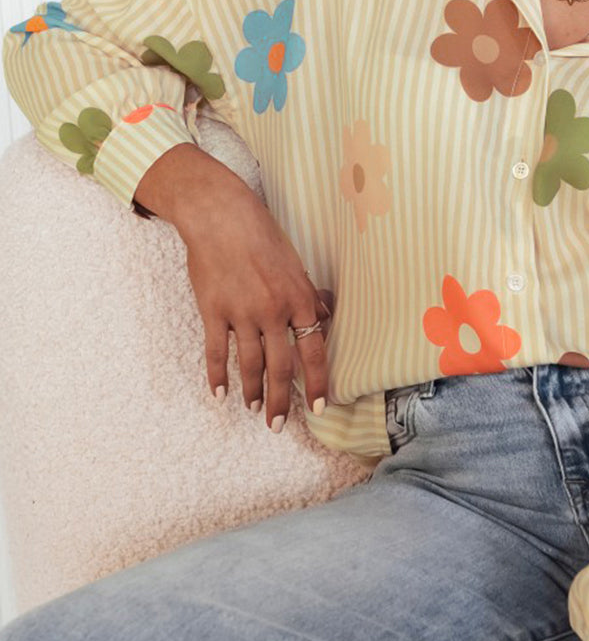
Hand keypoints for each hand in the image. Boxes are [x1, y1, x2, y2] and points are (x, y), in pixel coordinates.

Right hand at [178, 180, 332, 428]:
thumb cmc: (260, 235)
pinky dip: (217, 376)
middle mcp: (274, 311)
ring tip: (255, 409)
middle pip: (281, 367)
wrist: (220, 214)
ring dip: (253, 392)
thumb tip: (323, 317)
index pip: (314, 351)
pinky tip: (219, 393)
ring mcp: (242, 313)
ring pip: (250, 365)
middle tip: (279, 425)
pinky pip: (217, 351)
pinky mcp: (213, 311)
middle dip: (282, 401)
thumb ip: (309, 294)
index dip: (318, 383)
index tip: (320, 407)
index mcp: (300, 299)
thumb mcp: (295, 263)